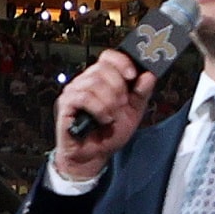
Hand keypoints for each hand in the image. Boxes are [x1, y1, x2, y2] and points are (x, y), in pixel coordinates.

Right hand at [52, 50, 156, 180]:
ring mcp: (74, 91)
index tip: (132, 74)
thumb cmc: (109, 133)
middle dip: (118, 88)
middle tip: (122, 104)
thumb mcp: (133, 112)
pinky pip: (84, 97)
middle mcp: (85, 81)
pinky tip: (103, 120)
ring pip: (94, 83)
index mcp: (101, 79)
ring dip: (109, 102)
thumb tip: (149, 75)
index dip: (121, 61)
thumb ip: (141, 93)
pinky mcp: (66, 104)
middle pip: (103, 68)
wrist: (93, 156)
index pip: (108, 57)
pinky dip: (98, 109)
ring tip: (112, 117)